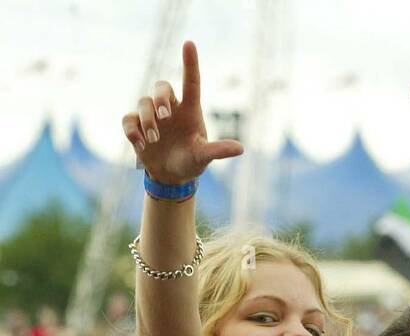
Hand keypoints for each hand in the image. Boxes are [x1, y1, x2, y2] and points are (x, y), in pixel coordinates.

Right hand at [121, 40, 242, 183]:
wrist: (171, 177)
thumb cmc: (191, 162)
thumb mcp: (204, 157)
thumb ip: (218, 151)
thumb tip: (241, 149)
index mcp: (189, 110)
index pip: (191, 82)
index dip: (190, 63)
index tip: (189, 44)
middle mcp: (170, 108)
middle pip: (161, 87)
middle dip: (160, 97)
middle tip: (164, 115)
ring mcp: (151, 116)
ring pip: (143, 102)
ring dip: (147, 119)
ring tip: (154, 139)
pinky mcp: (136, 127)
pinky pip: (128, 119)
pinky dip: (132, 130)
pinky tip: (140, 144)